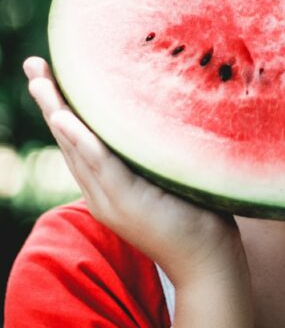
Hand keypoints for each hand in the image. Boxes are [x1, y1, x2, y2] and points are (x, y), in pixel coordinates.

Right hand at [24, 57, 245, 286]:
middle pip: (68, 139)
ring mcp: (112, 199)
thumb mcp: (168, 178)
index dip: (62, 107)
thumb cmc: (197, 216)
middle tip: (33, 64)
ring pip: (77, 149)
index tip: (49, 74)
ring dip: (57, 112)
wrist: (208, 263)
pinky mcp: (129, 203)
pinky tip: (66, 118)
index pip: (78, 140)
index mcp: (108, 186)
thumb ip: (155, 153)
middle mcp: (101, 192)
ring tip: (40, 81)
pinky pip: (101, 165)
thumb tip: (165, 111)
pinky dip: (81, 141)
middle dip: (49, 101)